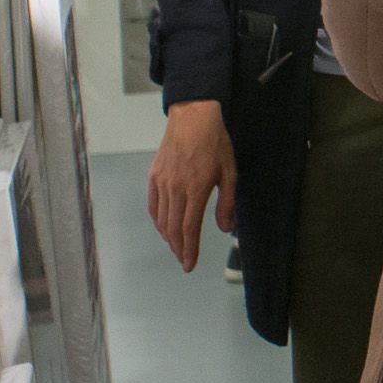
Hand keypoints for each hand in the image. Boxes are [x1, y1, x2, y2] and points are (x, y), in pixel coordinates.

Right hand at [147, 99, 236, 272]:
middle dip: (178, 248)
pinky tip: (164, 227)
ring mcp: (162, 182)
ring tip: (177, 248)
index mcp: (195, 189)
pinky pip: (153, 205)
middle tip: (184, 261)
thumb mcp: (229, 172)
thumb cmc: (215, 143)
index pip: (189, 228)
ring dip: (168, 237)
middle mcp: (175, 189)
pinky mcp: (154, 176)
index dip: (189, 249)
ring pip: (162, 219)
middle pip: (173, 228)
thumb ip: (226, 202)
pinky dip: (158, 221)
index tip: (189, 265)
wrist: (192, 117)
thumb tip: (225, 228)